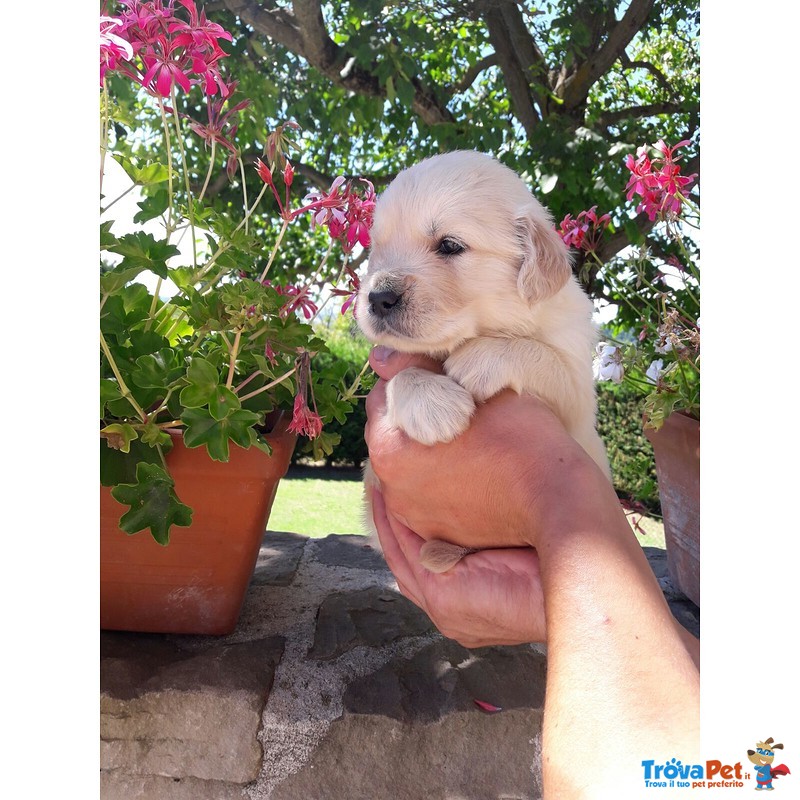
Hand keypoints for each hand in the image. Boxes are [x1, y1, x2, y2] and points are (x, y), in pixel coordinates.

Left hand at [364, 346, 607, 551]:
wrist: (561, 510)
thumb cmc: (525, 442)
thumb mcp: (478, 387)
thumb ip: (422, 370)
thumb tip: (385, 357)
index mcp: (391, 449)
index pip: (386, 395)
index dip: (415, 377)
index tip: (443, 375)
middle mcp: (391, 489)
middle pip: (393, 434)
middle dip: (416, 414)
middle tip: (454, 402)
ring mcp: (412, 517)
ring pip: (408, 466)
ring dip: (425, 447)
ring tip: (465, 436)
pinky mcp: (434, 537)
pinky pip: (426, 496)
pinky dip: (438, 480)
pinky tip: (467, 468)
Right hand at [370, 487, 545, 646]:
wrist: (569, 586)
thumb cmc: (554, 564)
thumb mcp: (513, 547)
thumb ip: (490, 536)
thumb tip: (483, 502)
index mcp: (468, 602)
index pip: (429, 564)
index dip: (414, 530)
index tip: (407, 496)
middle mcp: (450, 608)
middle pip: (407, 561)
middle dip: (393, 524)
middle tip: (383, 488)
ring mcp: (441, 603)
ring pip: (400, 554)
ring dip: (387, 520)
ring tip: (380, 487)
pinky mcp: (439, 592)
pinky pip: (404, 550)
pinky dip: (392, 522)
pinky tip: (387, 495)